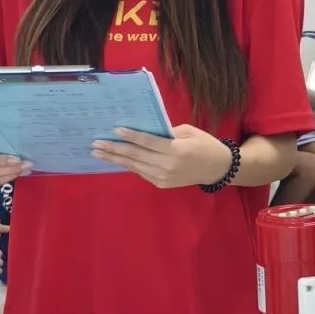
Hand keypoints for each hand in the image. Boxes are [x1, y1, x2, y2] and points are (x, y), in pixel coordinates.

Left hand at [92, 125, 232, 189]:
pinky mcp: (161, 184)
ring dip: (115, 159)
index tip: (114, 129)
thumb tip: (143, 131)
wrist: (218, 169)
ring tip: (98, 153)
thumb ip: (166, 132)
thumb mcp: (188, 131)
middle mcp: (167, 165)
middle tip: (96, 144)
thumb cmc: (204, 144)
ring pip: (134, 166)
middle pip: (136, 155)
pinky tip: (116, 159)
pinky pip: (141, 172)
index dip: (131, 136)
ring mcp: (163, 177)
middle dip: (114, 149)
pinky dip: (128, 165)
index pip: (148, 142)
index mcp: (176, 150)